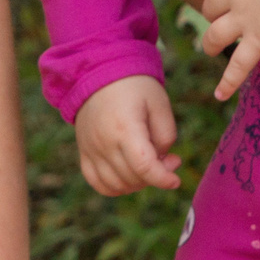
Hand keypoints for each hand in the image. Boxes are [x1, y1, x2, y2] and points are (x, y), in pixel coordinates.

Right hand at [74, 75, 180, 194]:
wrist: (100, 73)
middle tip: (169, 159)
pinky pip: (98, 183)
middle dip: (155, 176)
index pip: (144, 166)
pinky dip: (115, 187)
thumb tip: (162, 162)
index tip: (176, 181)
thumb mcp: (159, 104)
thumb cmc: (135, 86)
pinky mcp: (84, 152)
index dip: (163, 179)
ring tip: (149, 164)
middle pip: (132, 178)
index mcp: (125, 128)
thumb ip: (166, 135)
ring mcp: (91, 150)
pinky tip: (130, 175)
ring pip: (116, 185)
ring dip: (137, 183)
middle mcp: (104, 143)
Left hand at [200, 0, 259, 99]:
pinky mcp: (258, 42)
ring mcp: (244, 20)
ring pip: (214, 35)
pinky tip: (220, 95)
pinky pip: (238, 67)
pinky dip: (228, 82)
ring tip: (211, 49)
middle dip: (213, 10)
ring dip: (210, 43)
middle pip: (210, 4)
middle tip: (221, 16)